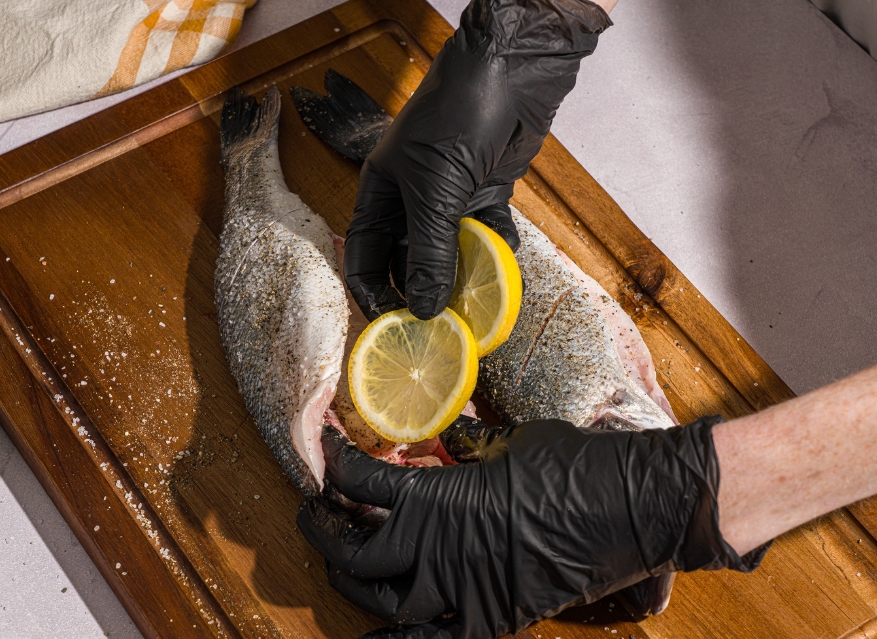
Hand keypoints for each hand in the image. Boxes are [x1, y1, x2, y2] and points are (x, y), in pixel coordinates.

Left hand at [298, 415, 764, 638]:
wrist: (632, 506)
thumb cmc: (578, 464)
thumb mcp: (513, 442)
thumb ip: (471, 448)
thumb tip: (452, 440)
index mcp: (438, 495)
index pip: (360, 480)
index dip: (334, 465)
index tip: (325, 455)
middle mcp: (436, 548)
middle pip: (353, 550)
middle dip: (324, 531)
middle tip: (316, 515)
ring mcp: (460, 591)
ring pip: (379, 600)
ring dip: (348, 584)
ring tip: (337, 566)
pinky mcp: (488, 621)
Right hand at [343, 0, 611, 319]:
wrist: (512, 68)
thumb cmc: (457, 115)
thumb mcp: (435, 192)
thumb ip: (429, 254)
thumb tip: (423, 311)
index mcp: (381, 195)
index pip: (364, 260)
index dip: (375, 299)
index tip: (397, 332)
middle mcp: (410, 202)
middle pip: (407, 266)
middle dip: (424, 296)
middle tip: (444, 331)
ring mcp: (449, 200)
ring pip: (449, 258)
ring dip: (464, 280)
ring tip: (478, 306)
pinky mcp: (485, 196)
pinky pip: (486, 240)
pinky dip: (496, 252)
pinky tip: (504, 261)